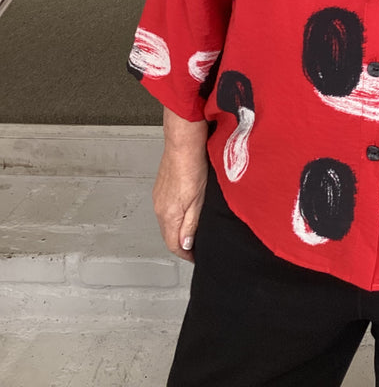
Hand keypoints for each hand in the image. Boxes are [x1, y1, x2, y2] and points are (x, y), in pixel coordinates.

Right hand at [153, 109, 208, 261]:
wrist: (183, 143)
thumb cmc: (193, 167)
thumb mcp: (198, 201)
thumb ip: (190, 225)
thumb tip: (185, 245)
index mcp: (168, 215)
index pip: (174, 244)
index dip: (186, 253)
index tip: (196, 256)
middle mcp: (160, 208)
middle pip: (169, 235)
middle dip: (182, 243)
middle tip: (197, 245)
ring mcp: (159, 197)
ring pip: (167, 222)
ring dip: (179, 229)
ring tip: (194, 229)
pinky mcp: (161, 187)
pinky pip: (166, 209)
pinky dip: (176, 215)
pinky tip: (186, 209)